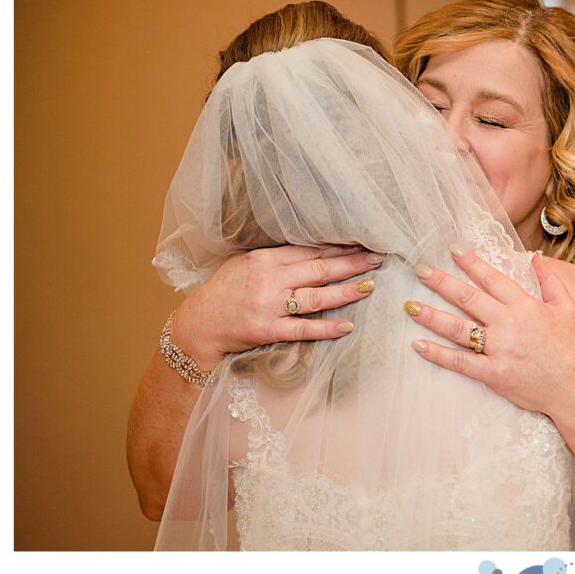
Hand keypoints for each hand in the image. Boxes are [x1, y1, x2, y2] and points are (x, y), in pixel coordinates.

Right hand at [172, 244, 383, 367]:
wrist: (197, 325)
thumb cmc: (223, 293)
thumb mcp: (244, 265)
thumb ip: (276, 259)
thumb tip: (313, 251)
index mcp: (264, 260)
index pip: (309, 250)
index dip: (338, 247)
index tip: (361, 243)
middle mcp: (269, 280)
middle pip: (318, 269)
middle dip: (351, 263)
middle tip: (377, 259)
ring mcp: (269, 305)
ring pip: (315, 296)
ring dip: (345, 291)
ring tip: (370, 286)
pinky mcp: (268, 330)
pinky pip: (303, 328)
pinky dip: (326, 327)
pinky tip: (346, 325)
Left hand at [404, 243, 574, 416]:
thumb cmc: (572, 348)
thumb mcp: (567, 308)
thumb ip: (550, 281)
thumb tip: (536, 257)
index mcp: (524, 306)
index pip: (492, 278)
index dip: (471, 262)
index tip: (452, 249)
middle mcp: (508, 324)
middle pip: (468, 298)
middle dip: (442, 282)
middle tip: (419, 270)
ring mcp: (499, 349)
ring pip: (458, 328)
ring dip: (431, 315)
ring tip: (409, 306)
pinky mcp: (493, 374)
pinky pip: (460, 362)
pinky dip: (438, 354)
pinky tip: (418, 345)